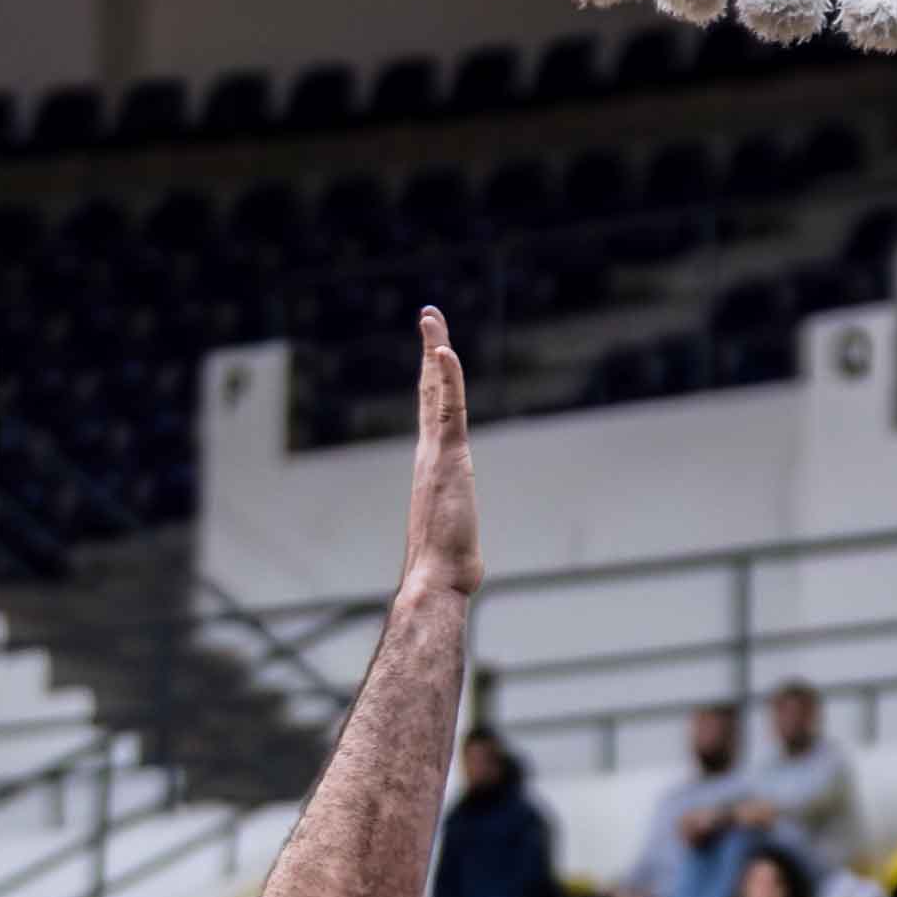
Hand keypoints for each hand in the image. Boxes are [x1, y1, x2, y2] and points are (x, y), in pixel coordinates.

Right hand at [402, 305, 480, 601]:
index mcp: (432, 467)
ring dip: (434, 350)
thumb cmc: (446, 570)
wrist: (436, 579)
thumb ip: (460, 541)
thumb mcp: (456, 543)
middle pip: (428, 391)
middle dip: (429, 352)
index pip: (433, 414)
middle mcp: (428, 454)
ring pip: (435, 391)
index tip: (433, 353)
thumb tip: (467, 569)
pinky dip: (447, 378)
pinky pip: (448, 408)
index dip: (433, 381)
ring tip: (431, 318)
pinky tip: (443, 351)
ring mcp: (436, 453)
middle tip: (428, 317)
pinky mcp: (449, 457)